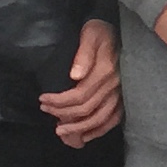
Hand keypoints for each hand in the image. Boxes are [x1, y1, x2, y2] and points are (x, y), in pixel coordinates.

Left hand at [40, 20, 123, 146]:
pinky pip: (113, 120)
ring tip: (60, 131)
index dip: (59, 101)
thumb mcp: (90, 35)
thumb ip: (83, 55)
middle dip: (63, 114)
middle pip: (87, 109)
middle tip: (45, 111)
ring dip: (78, 128)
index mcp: (105, 71)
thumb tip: (75, 76)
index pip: (79, 95)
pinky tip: (84, 136)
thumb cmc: (100, 32)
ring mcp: (121, 93)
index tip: (42, 100)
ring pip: (100, 119)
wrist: (119, 30)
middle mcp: (115, 85)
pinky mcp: (124, 98)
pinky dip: (99, 130)